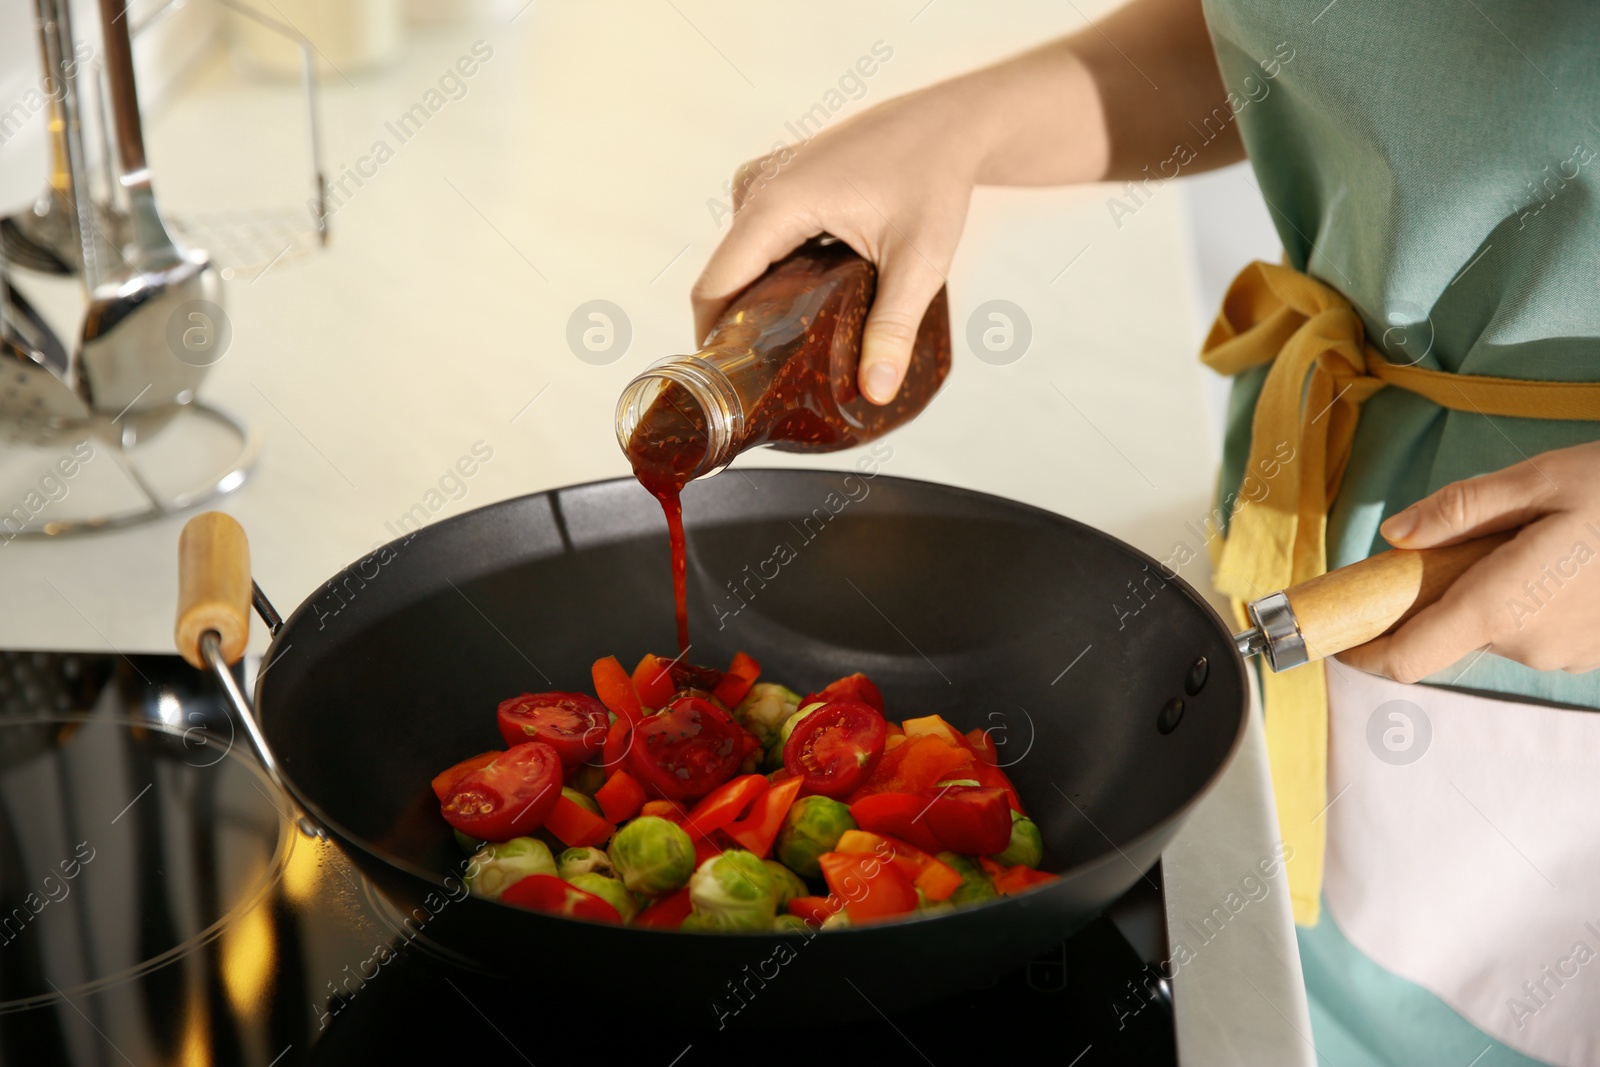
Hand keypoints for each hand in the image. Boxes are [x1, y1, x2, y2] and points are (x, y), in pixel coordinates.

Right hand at [690, 84, 987, 404]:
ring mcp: (764, 180)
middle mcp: (758, 187)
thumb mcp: (919, 262)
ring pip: (741, 261)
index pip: (714, 287)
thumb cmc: (935, 178)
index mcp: (776, 204)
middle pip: (725, 277)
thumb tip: (876, 391)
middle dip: (739, 329)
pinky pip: (756, 240)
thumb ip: (893, 328)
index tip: (727, 388)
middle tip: (768, 382)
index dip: (712, 342)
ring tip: (789, 350)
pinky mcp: (777, 181)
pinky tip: (804, 306)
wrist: (948, 125)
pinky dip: (771, 274)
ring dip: (757, 302)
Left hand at [1339, 441, 1599, 680]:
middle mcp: (1528, 646)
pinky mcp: (1593, 653)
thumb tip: (1394, 534)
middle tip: (1471, 541)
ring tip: (1531, 543)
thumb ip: (1457, 510)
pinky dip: (1530, 603)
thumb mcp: (1535, 481)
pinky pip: (1537, 632)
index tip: (1343, 632)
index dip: (1366, 652)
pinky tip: (1562, 563)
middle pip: (1449, 632)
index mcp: (1499, 608)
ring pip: (1495, 630)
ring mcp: (1565, 656)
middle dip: (1442, 592)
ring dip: (1491, 595)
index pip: (1407, 658)